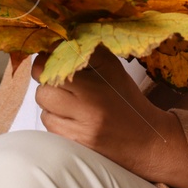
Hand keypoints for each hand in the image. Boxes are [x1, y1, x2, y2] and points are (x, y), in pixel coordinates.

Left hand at [32, 48, 187, 187]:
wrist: (145, 138)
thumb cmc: (126, 99)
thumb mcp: (113, 68)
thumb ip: (88, 51)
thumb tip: (58, 41)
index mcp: (95, 86)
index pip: (53, 67)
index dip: (48, 60)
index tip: (53, 57)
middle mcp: (86, 110)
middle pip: (43, 90)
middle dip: (47, 83)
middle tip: (61, 81)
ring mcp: (79, 131)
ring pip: (44, 110)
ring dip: (51, 104)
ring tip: (70, 101)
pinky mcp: (74, 146)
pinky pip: (51, 128)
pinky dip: (56, 120)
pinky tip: (73, 117)